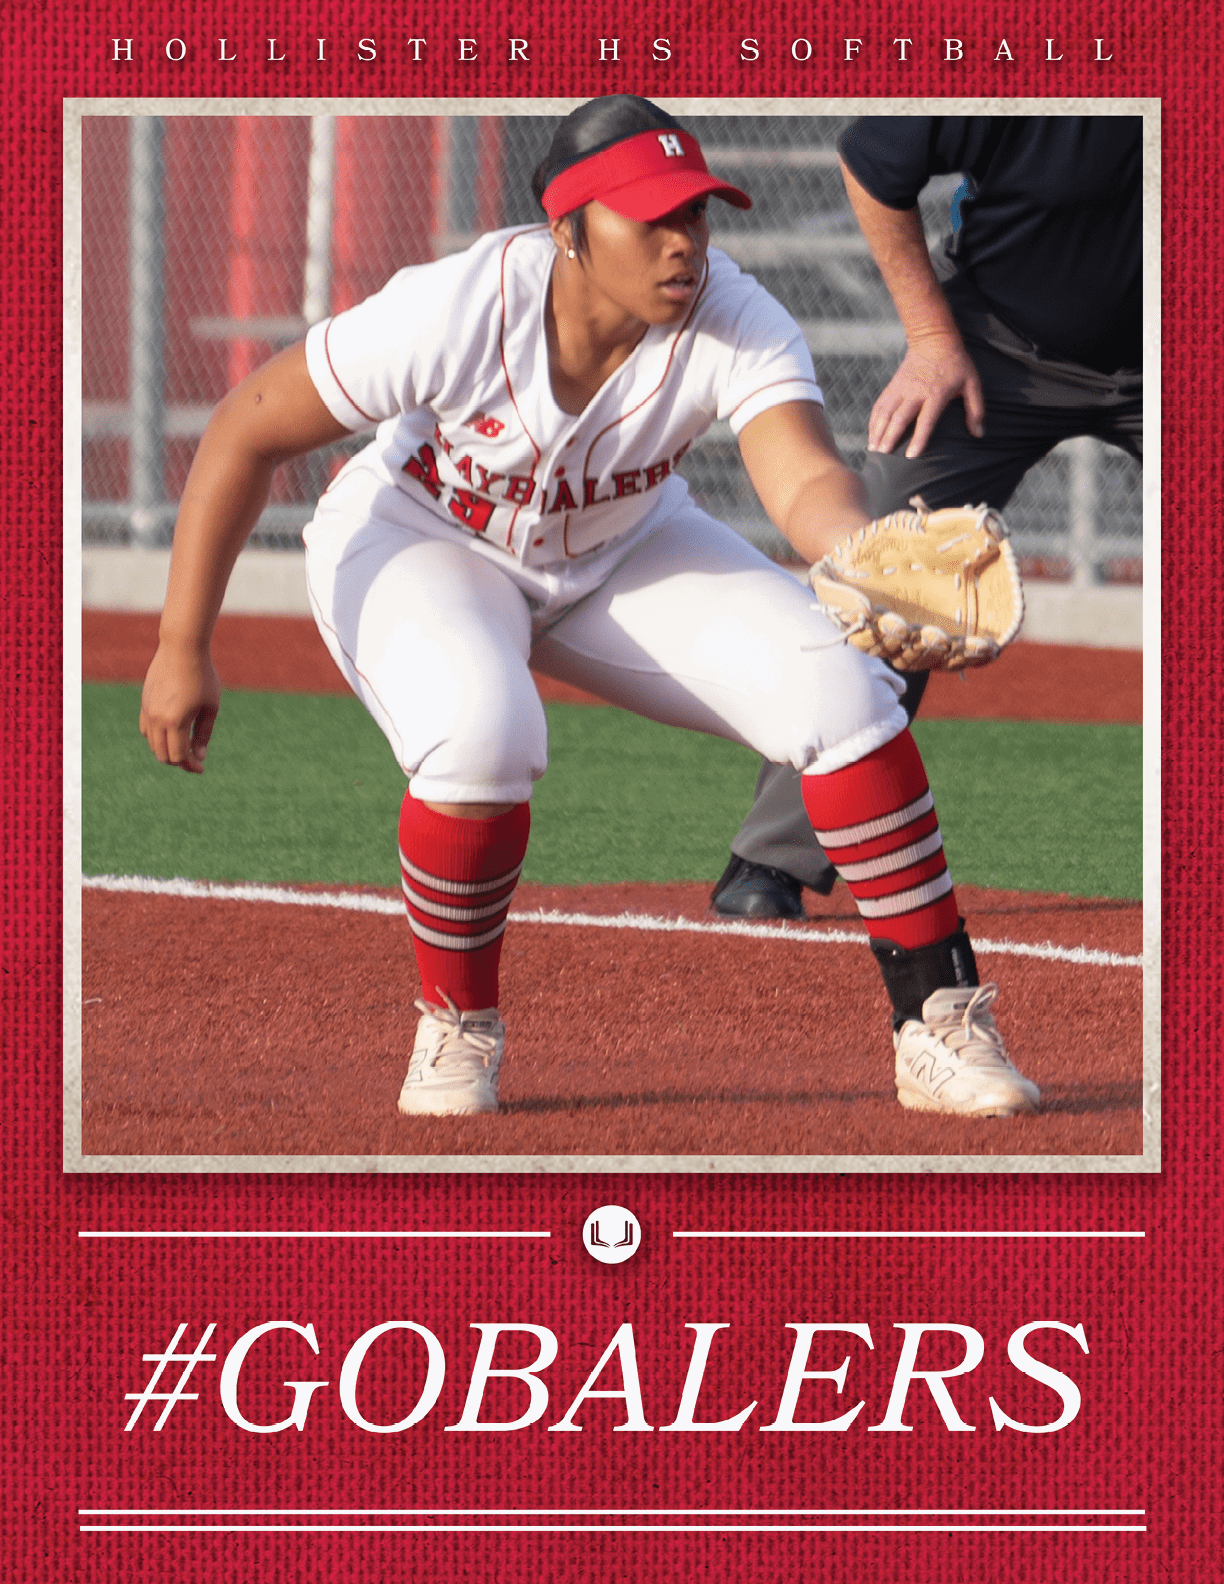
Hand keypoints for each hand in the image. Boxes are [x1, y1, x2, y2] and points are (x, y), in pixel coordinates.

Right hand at [138, 640, 221, 773]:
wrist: (182, 647)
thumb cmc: (202, 675)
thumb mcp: (211, 706)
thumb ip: (203, 733)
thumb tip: (198, 756)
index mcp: (175, 721)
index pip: (179, 755)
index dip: (190, 766)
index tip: (201, 768)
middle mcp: (157, 718)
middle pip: (163, 754)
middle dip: (179, 761)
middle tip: (194, 761)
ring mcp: (147, 710)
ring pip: (152, 744)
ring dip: (167, 751)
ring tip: (184, 748)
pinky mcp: (144, 702)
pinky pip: (146, 729)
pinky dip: (157, 738)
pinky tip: (172, 735)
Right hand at [867, 332, 985, 457]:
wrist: (933, 339)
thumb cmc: (956, 364)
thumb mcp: (972, 383)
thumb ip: (976, 409)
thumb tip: (979, 434)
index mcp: (936, 394)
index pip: (926, 420)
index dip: (918, 438)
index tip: (910, 456)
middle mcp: (915, 392)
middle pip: (899, 418)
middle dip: (890, 438)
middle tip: (883, 457)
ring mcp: (901, 388)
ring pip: (885, 413)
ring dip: (877, 432)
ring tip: (873, 450)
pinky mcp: (892, 386)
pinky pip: (879, 405)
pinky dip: (874, 421)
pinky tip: (872, 434)